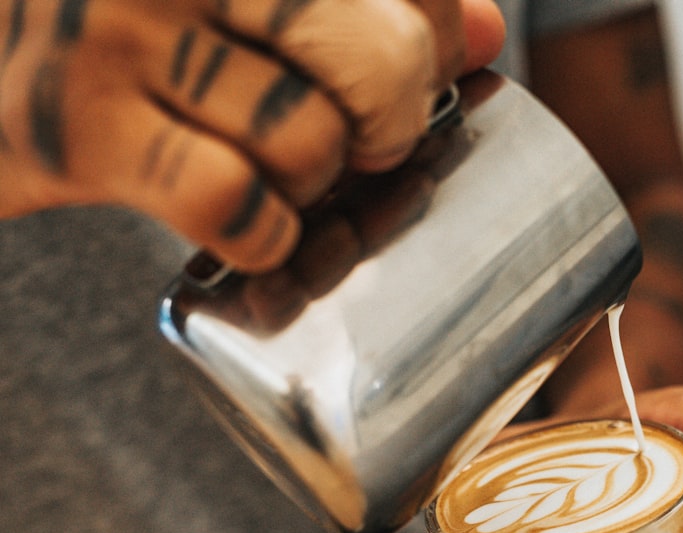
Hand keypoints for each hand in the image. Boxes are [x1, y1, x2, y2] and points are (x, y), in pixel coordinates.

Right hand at [0, 0, 504, 270]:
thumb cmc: (122, 20)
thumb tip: (481, 30)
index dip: (430, 35)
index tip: (419, 60)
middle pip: (381, 60)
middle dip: (389, 122)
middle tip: (360, 136)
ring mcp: (117, 31)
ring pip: (311, 143)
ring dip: (309, 184)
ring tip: (270, 169)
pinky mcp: (76, 129)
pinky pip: (235, 204)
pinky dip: (260, 236)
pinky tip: (243, 223)